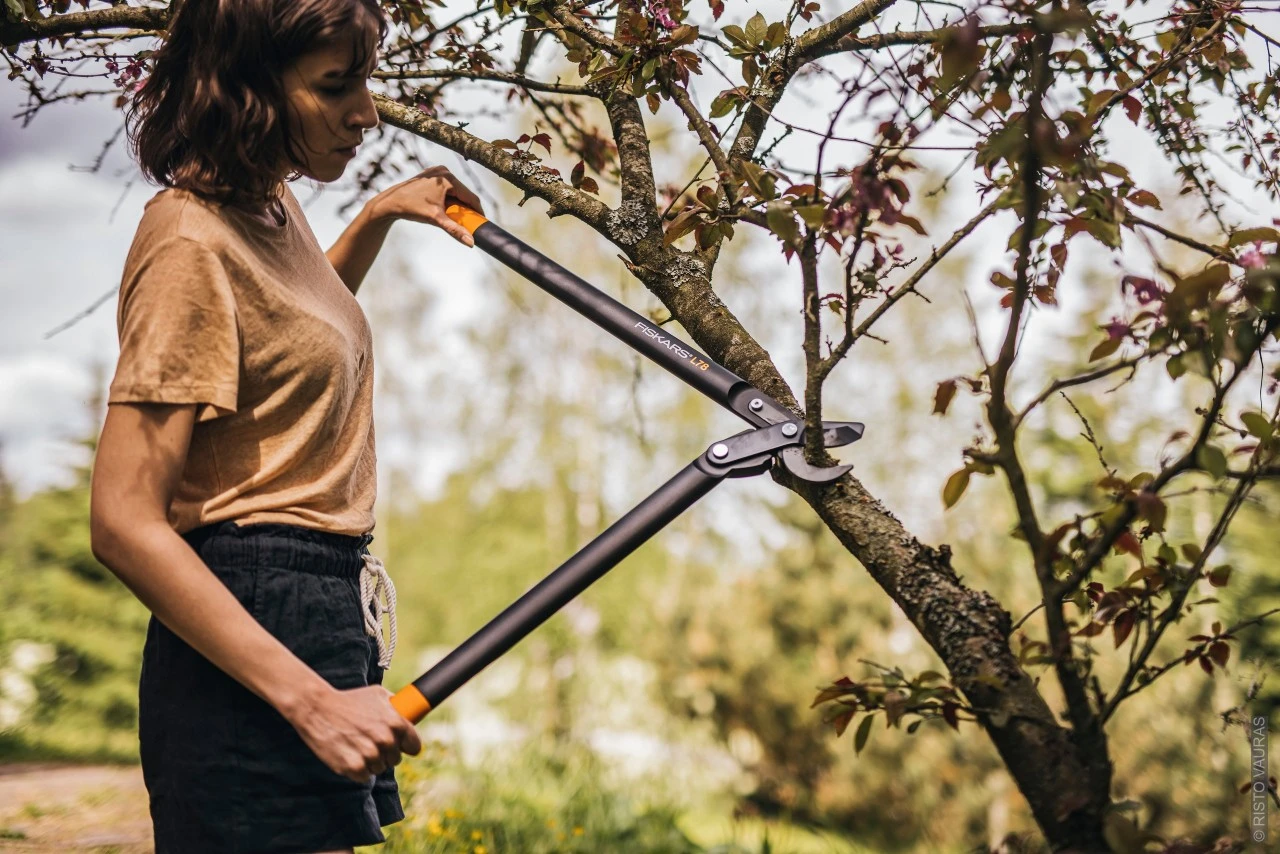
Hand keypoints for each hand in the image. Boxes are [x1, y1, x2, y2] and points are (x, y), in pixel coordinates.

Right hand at [286, 684, 422, 782]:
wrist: (318, 709)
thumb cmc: (349, 700)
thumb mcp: (378, 695)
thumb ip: (396, 707)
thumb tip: (409, 715)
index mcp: (397, 723)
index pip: (414, 747)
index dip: (406, 746)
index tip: (399, 745)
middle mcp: (386, 740)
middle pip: (395, 759)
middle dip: (385, 753)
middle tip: (369, 741)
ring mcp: (370, 755)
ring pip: (379, 768)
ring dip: (371, 761)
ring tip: (356, 745)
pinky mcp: (353, 767)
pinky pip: (364, 776)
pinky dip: (357, 769)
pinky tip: (349, 754)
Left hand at [368, 165, 485, 246]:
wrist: (390, 202)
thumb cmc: (412, 208)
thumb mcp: (436, 219)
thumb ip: (455, 230)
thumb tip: (471, 242)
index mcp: (448, 178)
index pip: (471, 196)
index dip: (478, 211)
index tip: (482, 223)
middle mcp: (444, 171)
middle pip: (463, 193)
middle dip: (467, 208)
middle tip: (470, 223)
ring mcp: (437, 171)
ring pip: (456, 190)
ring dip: (459, 203)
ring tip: (457, 217)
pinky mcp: (432, 174)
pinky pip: (447, 188)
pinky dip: (449, 198)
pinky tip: (447, 208)